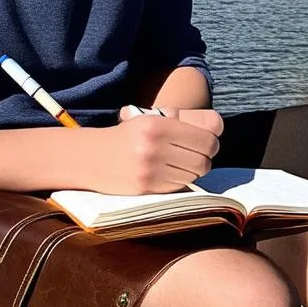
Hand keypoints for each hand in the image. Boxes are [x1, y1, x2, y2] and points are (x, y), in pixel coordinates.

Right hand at [80, 107, 223, 194]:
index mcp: (158, 123)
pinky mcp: (146, 187)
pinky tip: (164, 174)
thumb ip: (182, 121)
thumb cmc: (126, 136)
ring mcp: (150, 168)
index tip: (205, 142)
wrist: (91, 157)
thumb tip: (216, 128)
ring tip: (176, 164)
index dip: (211, 141)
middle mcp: (155, 145)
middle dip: (204, 158)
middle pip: (204, 159)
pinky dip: (177, 182)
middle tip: (194, 156)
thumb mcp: (150, 119)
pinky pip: (178, 186)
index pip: (208, 136)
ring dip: (190, 172)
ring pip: (193, 175)